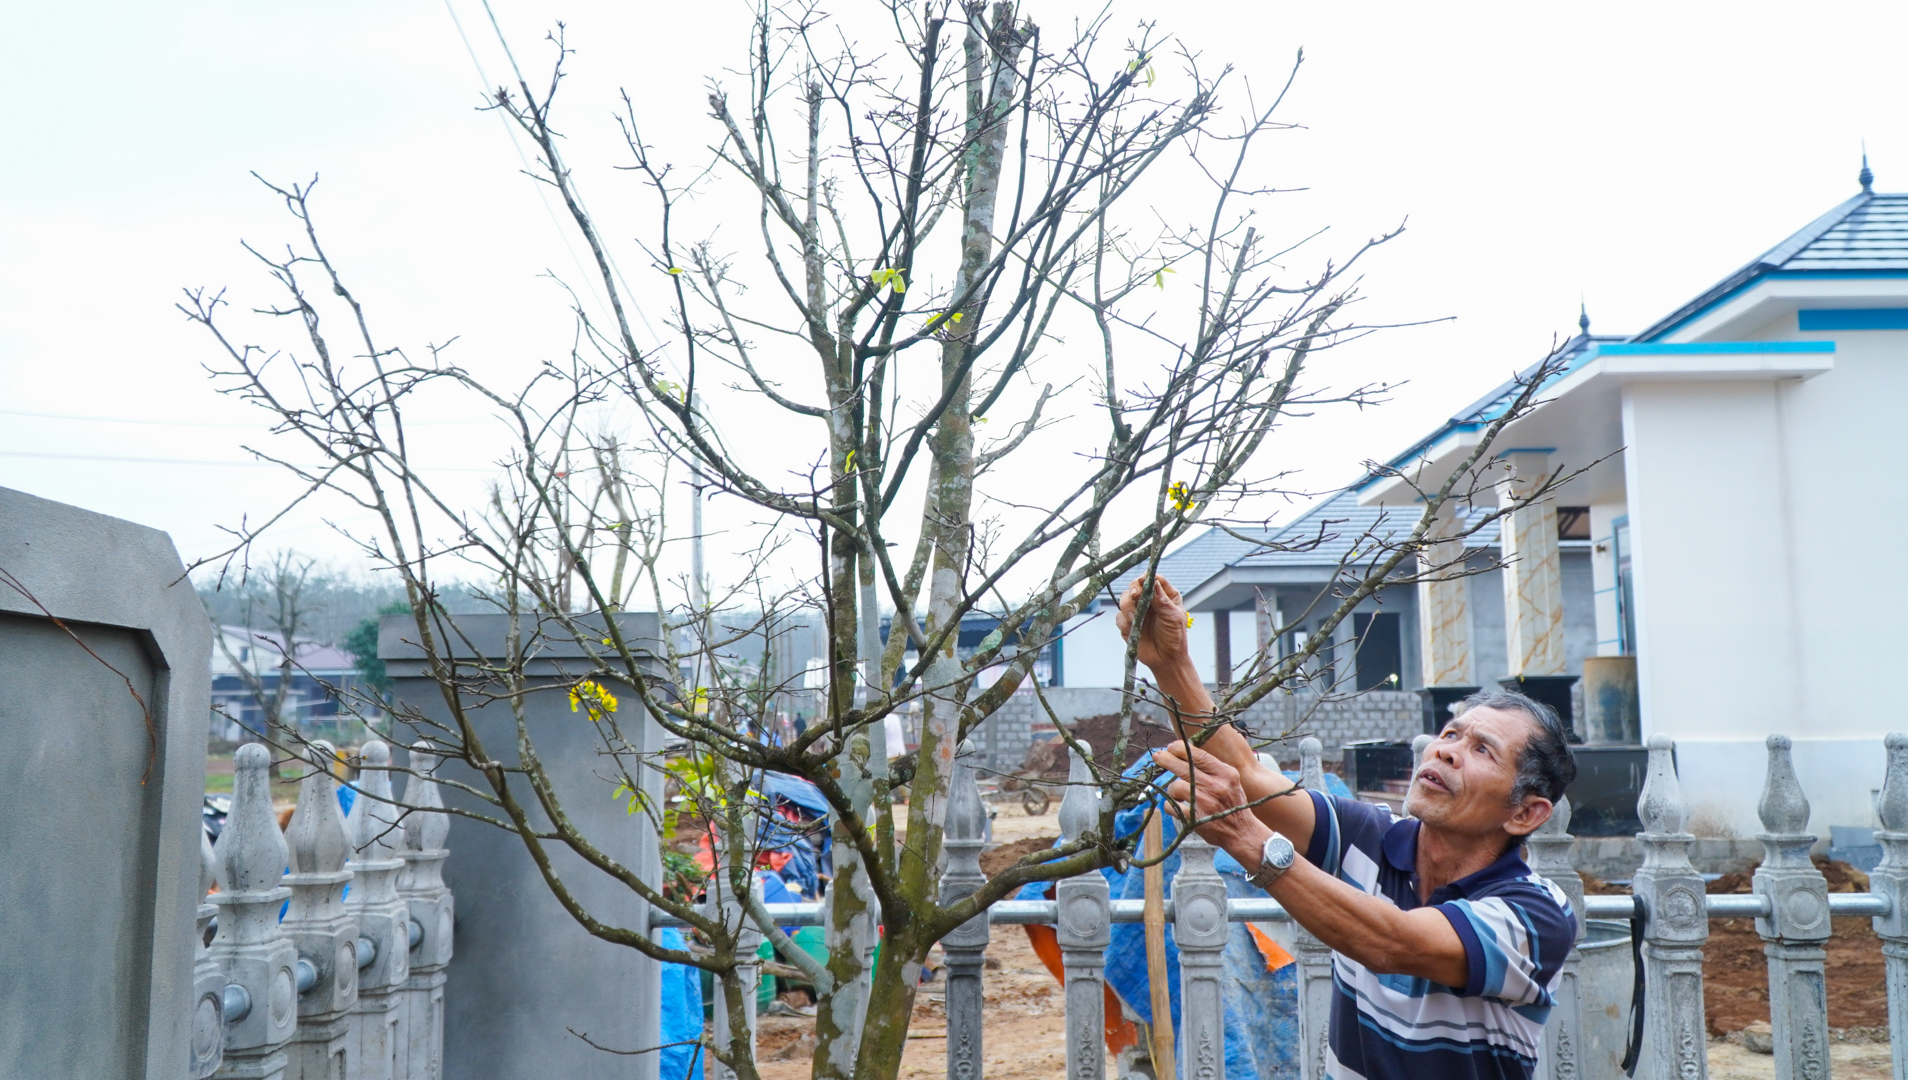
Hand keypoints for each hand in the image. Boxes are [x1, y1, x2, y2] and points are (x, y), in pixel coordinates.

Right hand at [1116, 575, 1192, 675]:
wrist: (1165, 659)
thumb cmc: (1175, 638)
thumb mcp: (1173, 617)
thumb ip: (1162, 600)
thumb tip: (1153, 582)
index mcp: (1165, 596)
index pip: (1154, 580)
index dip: (1147, 579)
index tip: (1143, 582)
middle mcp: (1150, 601)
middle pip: (1135, 586)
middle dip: (1133, 590)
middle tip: (1135, 596)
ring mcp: (1138, 611)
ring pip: (1124, 599)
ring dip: (1127, 607)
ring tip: (1134, 618)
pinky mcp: (1128, 623)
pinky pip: (1119, 616)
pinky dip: (1124, 622)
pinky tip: (1132, 629)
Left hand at [1151, 741, 1271, 867]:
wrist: (1242, 832)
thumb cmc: (1232, 803)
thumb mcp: (1230, 780)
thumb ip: (1212, 767)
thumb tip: (1185, 752)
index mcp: (1226, 774)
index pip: (1199, 755)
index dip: (1181, 748)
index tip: (1171, 747)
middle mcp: (1216, 786)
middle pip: (1184, 767)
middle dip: (1167, 759)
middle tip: (1157, 756)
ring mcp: (1205, 803)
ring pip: (1176, 786)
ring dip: (1173, 789)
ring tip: (1178, 793)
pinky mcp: (1195, 819)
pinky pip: (1172, 806)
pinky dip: (1171, 805)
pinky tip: (1178, 806)